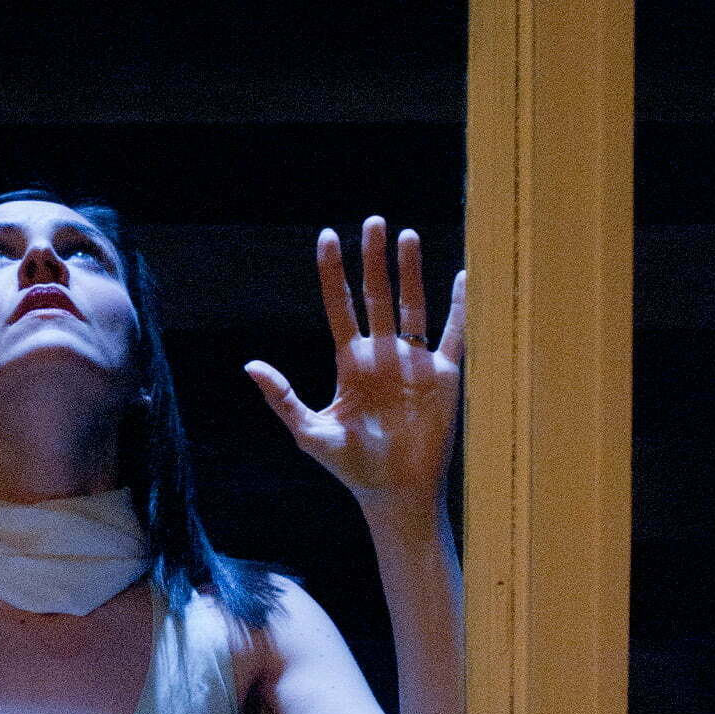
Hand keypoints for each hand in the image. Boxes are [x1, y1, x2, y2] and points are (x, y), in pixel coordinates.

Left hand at [245, 218, 464, 519]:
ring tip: (406, 235)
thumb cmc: (351, 467)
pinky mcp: (443, 377)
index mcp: (350, 363)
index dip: (333, 273)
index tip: (327, 237)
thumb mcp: (309, 431)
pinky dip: (461, 307)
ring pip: (412, 305)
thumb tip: (250, 365)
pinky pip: (454, 335)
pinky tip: (464, 276)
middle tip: (373, 221)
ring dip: (410, 272)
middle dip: (374, 259)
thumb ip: (283, 397)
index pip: (339, 307)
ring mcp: (413, 363)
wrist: (393, 492)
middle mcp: (382, 355)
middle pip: (376, 296)